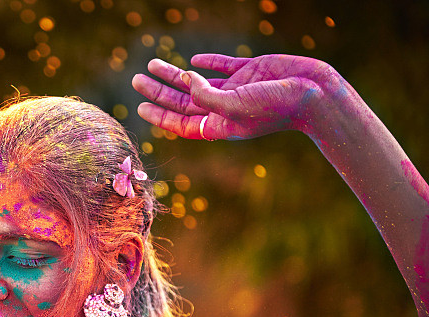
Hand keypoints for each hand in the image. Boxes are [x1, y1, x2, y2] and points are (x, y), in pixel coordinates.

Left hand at [132, 53, 338, 139]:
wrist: (313, 92)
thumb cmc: (274, 106)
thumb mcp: (234, 105)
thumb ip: (206, 96)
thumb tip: (187, 80)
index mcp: (219, 124)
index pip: (181, 122)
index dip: (159, 115)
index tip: (140, 106)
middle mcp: (225, 107)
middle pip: (182, 100)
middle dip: (159, 90)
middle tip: (136, 79)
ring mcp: (237, 89)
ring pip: (197, 81)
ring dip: (174, 73)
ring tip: (152, 64)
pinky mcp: (251, 71)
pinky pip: (224, 66)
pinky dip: (208, 62)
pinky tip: (194, 59)